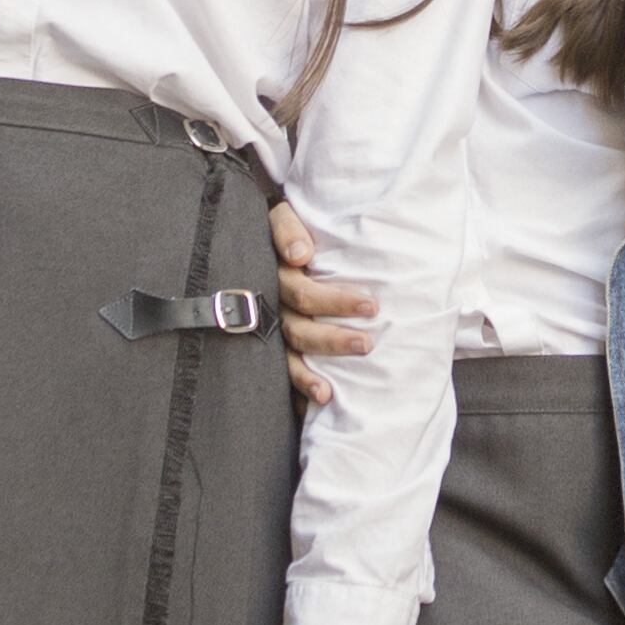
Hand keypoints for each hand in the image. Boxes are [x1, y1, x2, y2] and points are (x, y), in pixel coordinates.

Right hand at [267, 194, 379, 409]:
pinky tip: (309, 407)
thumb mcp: (282, 217)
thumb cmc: (284, 230)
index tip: (371, 306)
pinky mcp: (267, 347)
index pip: (304, 293)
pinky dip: (292, 391)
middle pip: (298, 329)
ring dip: (306, 376)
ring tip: (327, 393)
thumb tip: (301, 255)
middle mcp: (269, 306)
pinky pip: (278, 374)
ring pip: (285, 357)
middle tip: (367, 344)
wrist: (253, 239)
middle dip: (332, 339)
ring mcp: (266, 329)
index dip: (335, 301)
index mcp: (274, 274)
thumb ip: (288, 230)